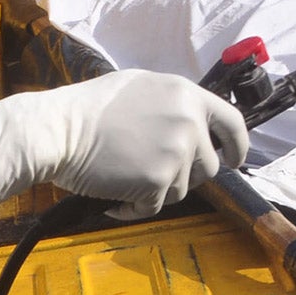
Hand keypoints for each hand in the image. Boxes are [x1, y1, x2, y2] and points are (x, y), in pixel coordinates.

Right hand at [0, 70, 250, 222]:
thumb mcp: (140, 86)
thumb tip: (195, 122)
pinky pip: (156, 207)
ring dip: (157, 191)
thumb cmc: (89, 108)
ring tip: (124, 178)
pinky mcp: (158, 182)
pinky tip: (113, 198)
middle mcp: (189, 122)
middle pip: (209, 166)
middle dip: (186, 175)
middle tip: (151, 172)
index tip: (234, 159)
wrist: (57, 130)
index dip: (237, 145)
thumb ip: (174, 102)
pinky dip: (135, 208)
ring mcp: (176, 152)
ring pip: (183, 189)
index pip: (233, 122)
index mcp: (187, 94)